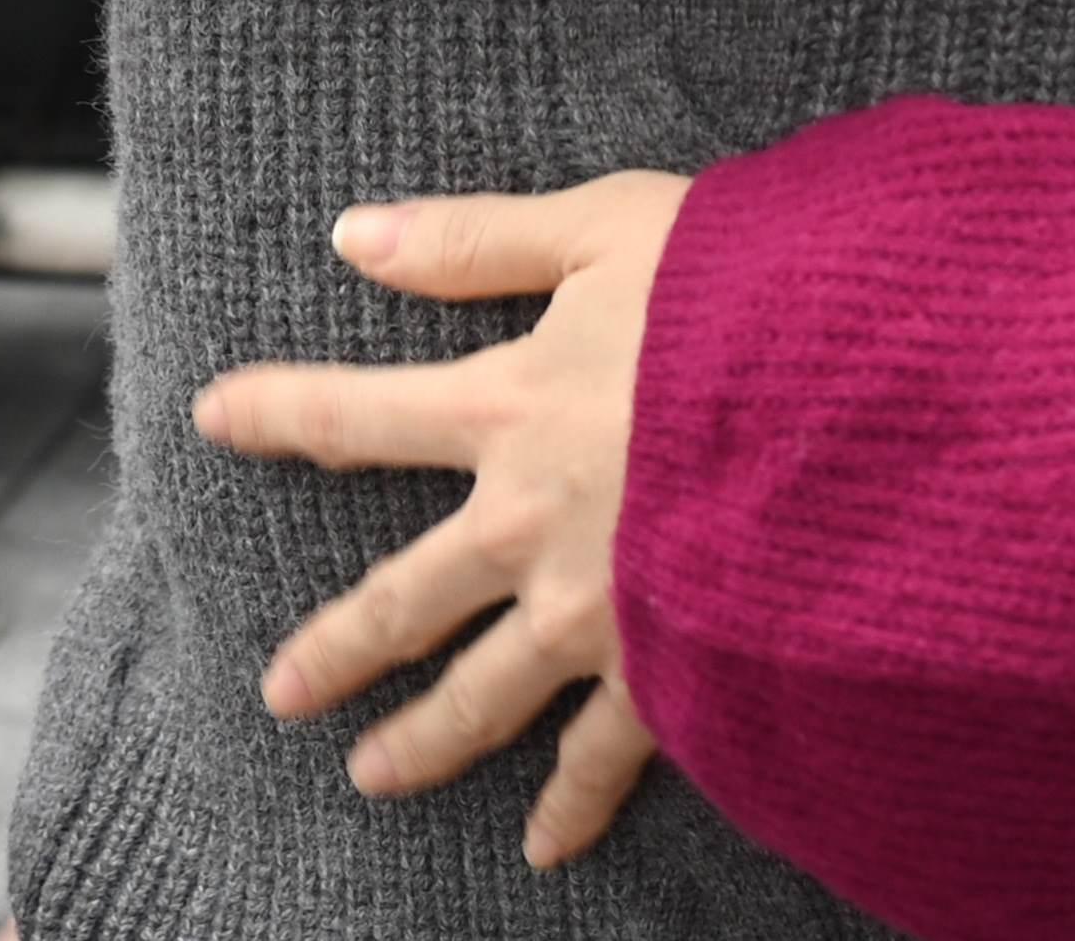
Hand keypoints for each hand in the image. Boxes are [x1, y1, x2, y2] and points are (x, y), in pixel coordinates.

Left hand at [195, 175, 685, 869]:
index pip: (357, 414)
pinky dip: (571, 804)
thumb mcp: (608, 228)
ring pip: (481, 695)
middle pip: (402, 598)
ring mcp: (595, 611)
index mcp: (507, 407)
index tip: (211, 418)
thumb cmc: (749, 293)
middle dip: (336, 647)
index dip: (279, 413)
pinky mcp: (669, 668)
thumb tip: (351, 235)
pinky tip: (544, 846)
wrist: (863, 402)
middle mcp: (528, 525)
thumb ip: (477, 241)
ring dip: (422, 741)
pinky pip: (604, 755)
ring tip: (371, 777)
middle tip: (280, 694)